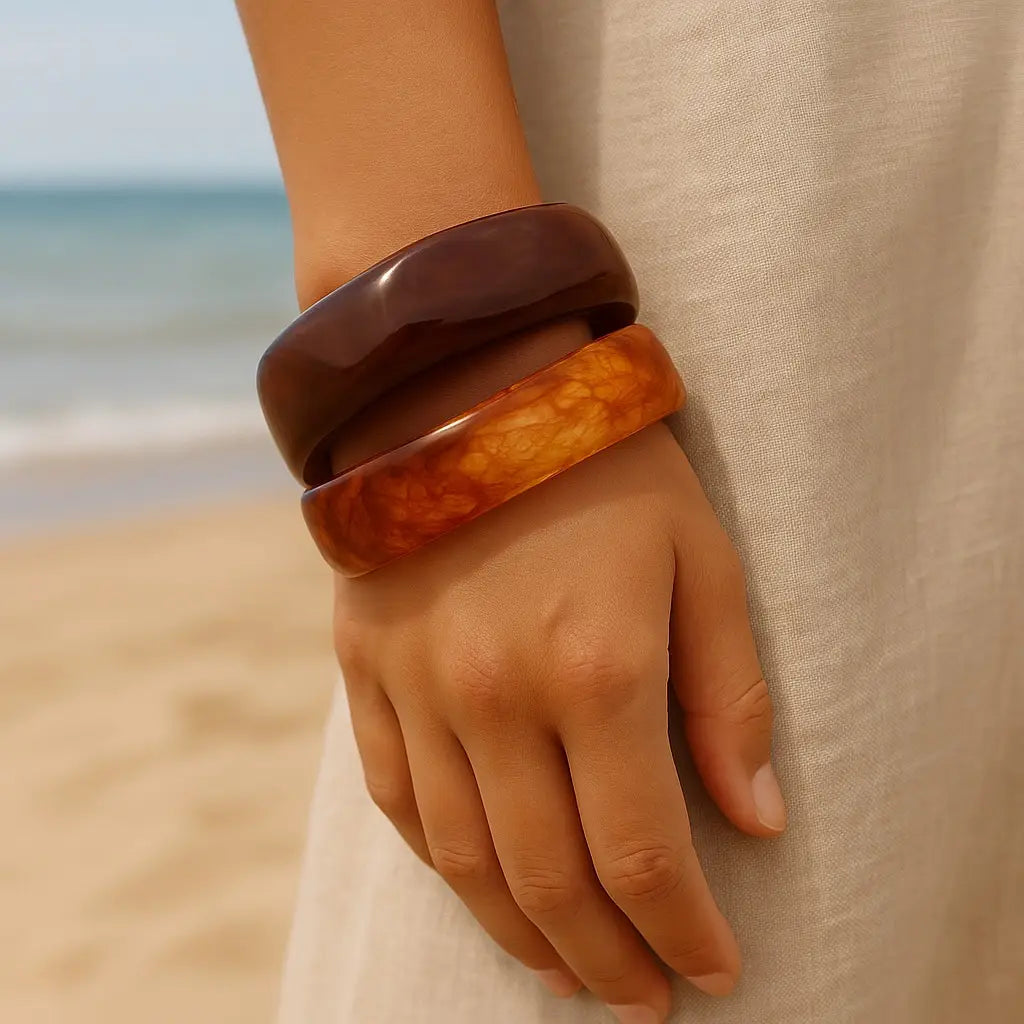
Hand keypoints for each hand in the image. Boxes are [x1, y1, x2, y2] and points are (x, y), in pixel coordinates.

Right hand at [333, 421, 784, 1021]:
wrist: (472, 386)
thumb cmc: (607, 468)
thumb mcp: (702, 561)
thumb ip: (730, 698)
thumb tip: (755, 822)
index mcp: (594, 667)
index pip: (642, 851)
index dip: (683, 931)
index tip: (714, 970)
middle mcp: (492, 694)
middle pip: (547, 880)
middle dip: (605, 960)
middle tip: (642, 997)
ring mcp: (416, 684)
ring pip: (463, 860)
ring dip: (520, 934)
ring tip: (568, 970)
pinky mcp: (364, 666)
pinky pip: (395, 797)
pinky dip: (442, 860)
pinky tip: (481, 884)